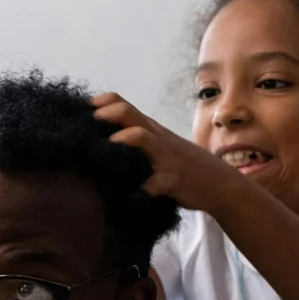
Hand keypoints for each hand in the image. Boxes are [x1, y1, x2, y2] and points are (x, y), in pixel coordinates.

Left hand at [92, 92, 248, 215]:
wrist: (220, 183)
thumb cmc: (182, 166)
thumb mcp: (159, 147)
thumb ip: (136, 142)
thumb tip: (99, 145)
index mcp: (150, 129)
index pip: (122, 103)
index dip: (100, 103)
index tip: (79, 112)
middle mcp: (156, 137)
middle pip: (128, 113)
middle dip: (105, 115)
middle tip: (85, 126)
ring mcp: (164, 157)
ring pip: (142, 137)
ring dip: (121, 140)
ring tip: (105, 149)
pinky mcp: (172, 179)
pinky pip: (156, 183)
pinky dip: (142, 189)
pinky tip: (130, 196)